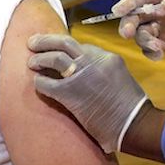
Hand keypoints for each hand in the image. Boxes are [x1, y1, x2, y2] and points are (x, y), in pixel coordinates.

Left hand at [28, 34, 146, 152]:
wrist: (133, 123)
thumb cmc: (131, 107)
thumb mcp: (121, 79)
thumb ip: (104, 71)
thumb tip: (86, 73)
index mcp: (108, 57)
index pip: (81, 46)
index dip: (66, 48)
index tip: (56, 50)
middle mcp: (94, 61)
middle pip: (65, 42)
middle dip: (46, 40)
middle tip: (33, 42)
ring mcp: (81, 76)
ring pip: (55, 57)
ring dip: (40, 58)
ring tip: (32, 61)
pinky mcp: (70, 94)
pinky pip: (48, 83)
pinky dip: (39, 82)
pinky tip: (37, 83)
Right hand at [111, 0, 164, 60]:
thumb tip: (164, 6)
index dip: (128, 2)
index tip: (117, 10)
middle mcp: (162, 10)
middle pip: (136, 16)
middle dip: (128, 23)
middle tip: (127, 33)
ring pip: (142, 33)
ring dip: (142, 40)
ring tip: (155, 46)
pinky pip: (154, 48)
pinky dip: (151, 52)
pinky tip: (158, 54)